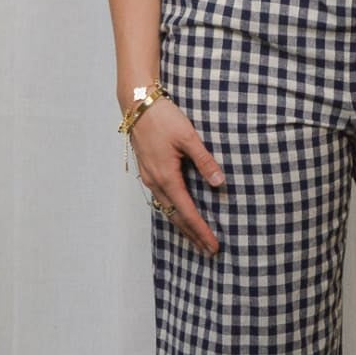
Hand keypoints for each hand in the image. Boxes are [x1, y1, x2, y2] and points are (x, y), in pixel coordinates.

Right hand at [128, 99, 225, 255]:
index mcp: (166, 176)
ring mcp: (149, 177)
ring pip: (167, 209)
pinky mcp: (148, 170)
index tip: (212, 245)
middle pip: (175, 216)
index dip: (200, 230)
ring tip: (196, 238)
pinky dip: (173, 211)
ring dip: (182, 225)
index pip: (187, 212)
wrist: (136, 104)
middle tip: (208, 251)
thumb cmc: (163, 117)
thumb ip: (204, 160)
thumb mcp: (188, 137)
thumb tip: (219, 183)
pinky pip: (161, 198)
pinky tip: (179, 212)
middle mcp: (155, 182)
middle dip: (192, 235)